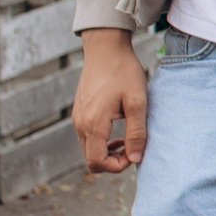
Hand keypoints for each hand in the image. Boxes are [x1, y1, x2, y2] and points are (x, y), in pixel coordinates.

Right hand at [71, 29, 147, 174]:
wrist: (105, 49)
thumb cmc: (124, 73)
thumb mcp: (137, 102)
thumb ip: (136, 132)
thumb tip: (136, 158)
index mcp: (93, 124)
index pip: (97, 162)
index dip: (117, 166)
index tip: (135, 153)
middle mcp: (80, 124)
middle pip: (90, 160)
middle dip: (112, 161)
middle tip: (133, 147)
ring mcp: (77, 118)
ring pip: (88, 149)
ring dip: (107, 151)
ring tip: (128, 139)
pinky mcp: (79, 113)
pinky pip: (87, 137)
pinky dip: (101, 141)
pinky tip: (118, 129)